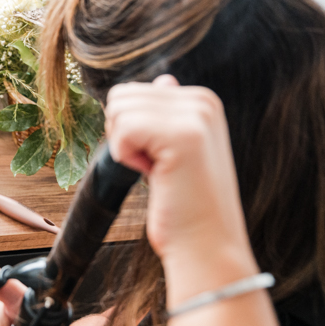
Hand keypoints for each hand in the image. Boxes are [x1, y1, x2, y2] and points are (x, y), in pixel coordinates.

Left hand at [104, 75, 250, 265]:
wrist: (206, 245)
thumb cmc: (186, 206)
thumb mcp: (177, 150)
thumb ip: (168, 114)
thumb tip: (164, 80)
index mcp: (201, 100)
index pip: (131, 93)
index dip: (131, 132)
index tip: (160, 160)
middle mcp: (202, 100)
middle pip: (120, 97)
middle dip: (124, 136)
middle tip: (156, 167)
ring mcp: (196, 115)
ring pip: (118, 111)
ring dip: (125, 148)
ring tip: (159, 171)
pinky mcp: (184, 135)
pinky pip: (123, 130)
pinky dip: (126, 158)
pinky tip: (156, 175)